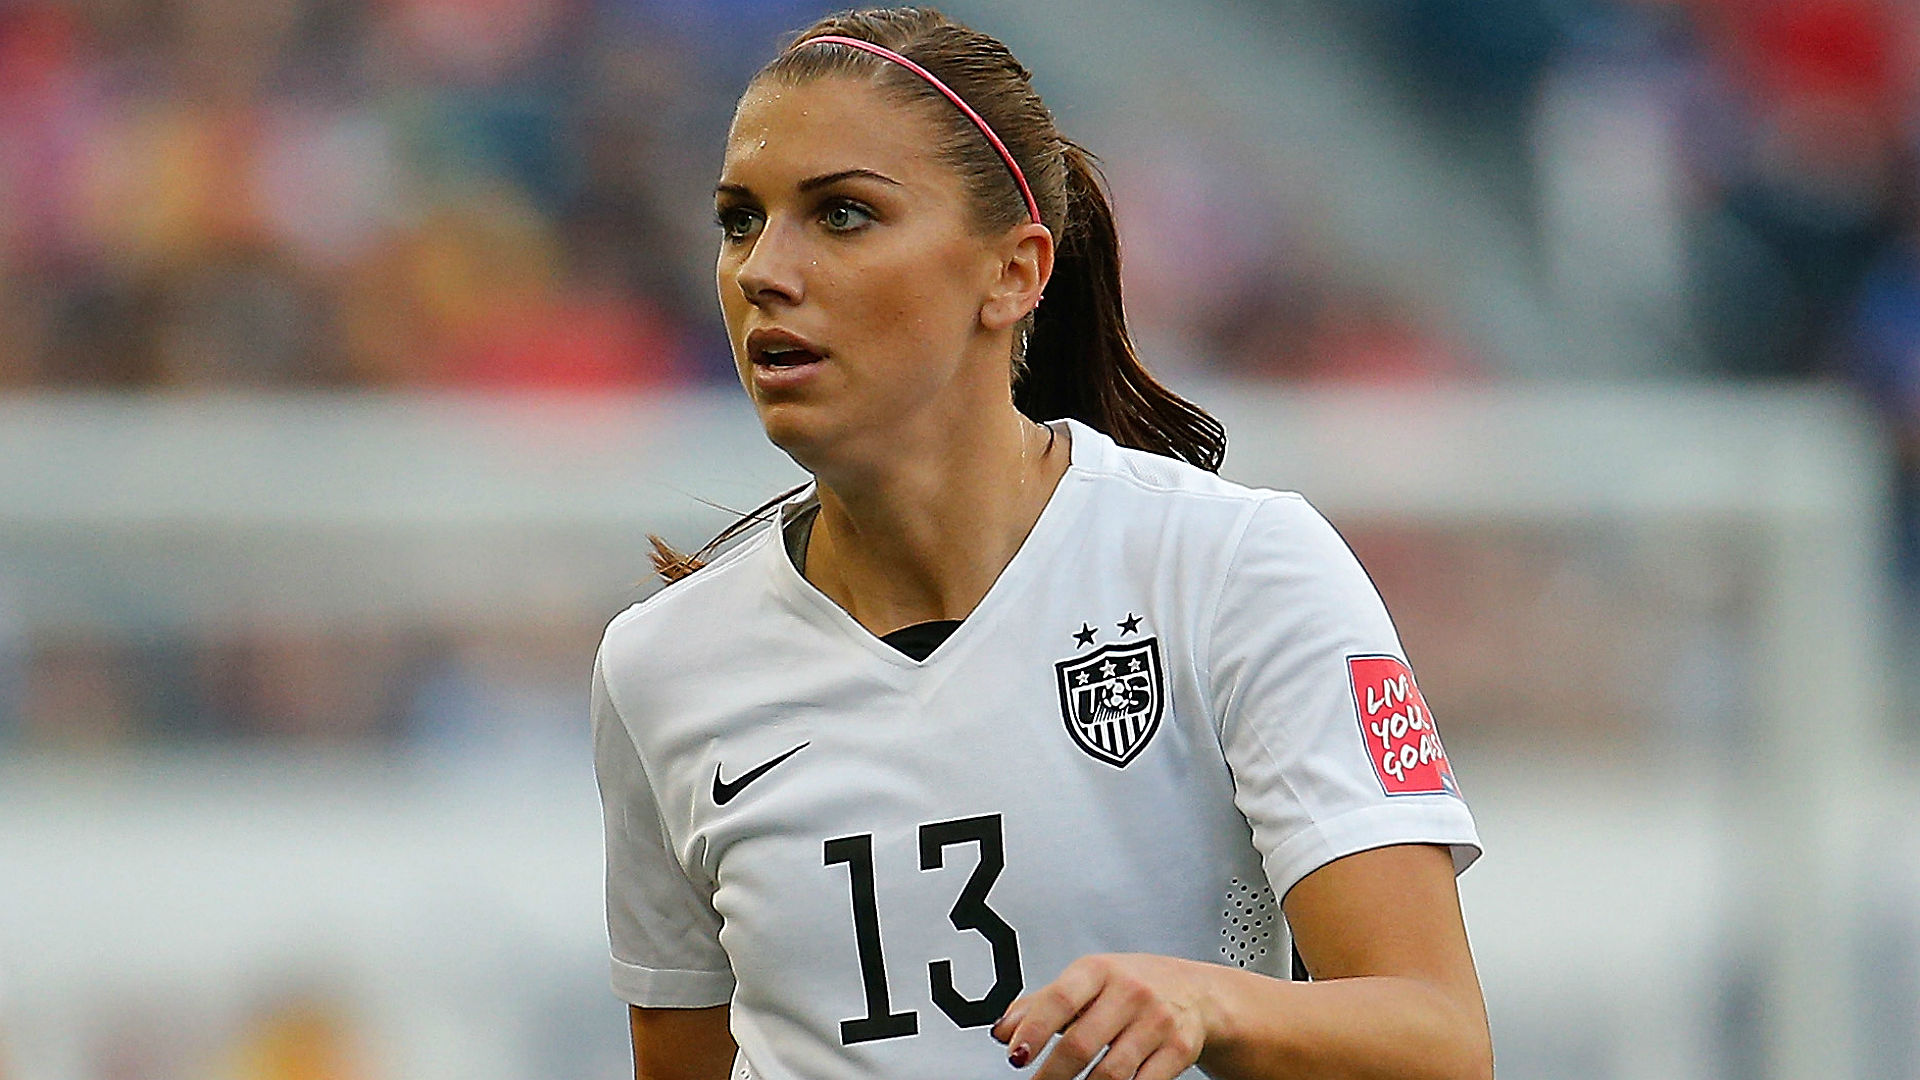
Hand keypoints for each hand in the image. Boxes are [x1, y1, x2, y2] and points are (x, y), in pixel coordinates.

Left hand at [991, 953, 1215, 1079]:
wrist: (1196, 992)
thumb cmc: (1133, 985)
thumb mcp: (1087, 982)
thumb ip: (1041, 1004)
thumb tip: (1002, 1030)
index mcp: (1100, 970)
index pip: (1059, 999)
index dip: (1033, 1029)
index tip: (1016, 1055)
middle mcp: (1130, 992)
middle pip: (1081, 1044)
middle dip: (1052, 1074)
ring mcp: (1156, 1022)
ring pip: (1111, 1072)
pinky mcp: (1179, 1050)